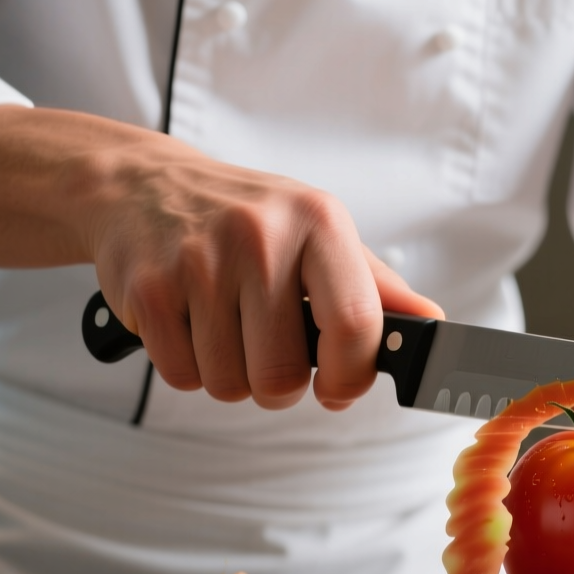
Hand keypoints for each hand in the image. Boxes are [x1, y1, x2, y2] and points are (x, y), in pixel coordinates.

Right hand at [81, 135, 441, 409]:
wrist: (140, 184)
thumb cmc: (246, 219)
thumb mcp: (318, 233)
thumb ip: (377, 287)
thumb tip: (433, 324)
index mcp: (318, 221)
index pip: (355, 325)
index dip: (350, 377)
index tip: (337, 388)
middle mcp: (260, 236)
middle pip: (282, 374)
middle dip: (278, 385)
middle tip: (268, 354)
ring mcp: (199, 262)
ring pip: (229, 384)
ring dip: (230, 377)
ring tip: (224, 329)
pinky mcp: (147, 290)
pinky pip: (182, 376)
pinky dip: (187, 367)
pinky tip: (188, 323)